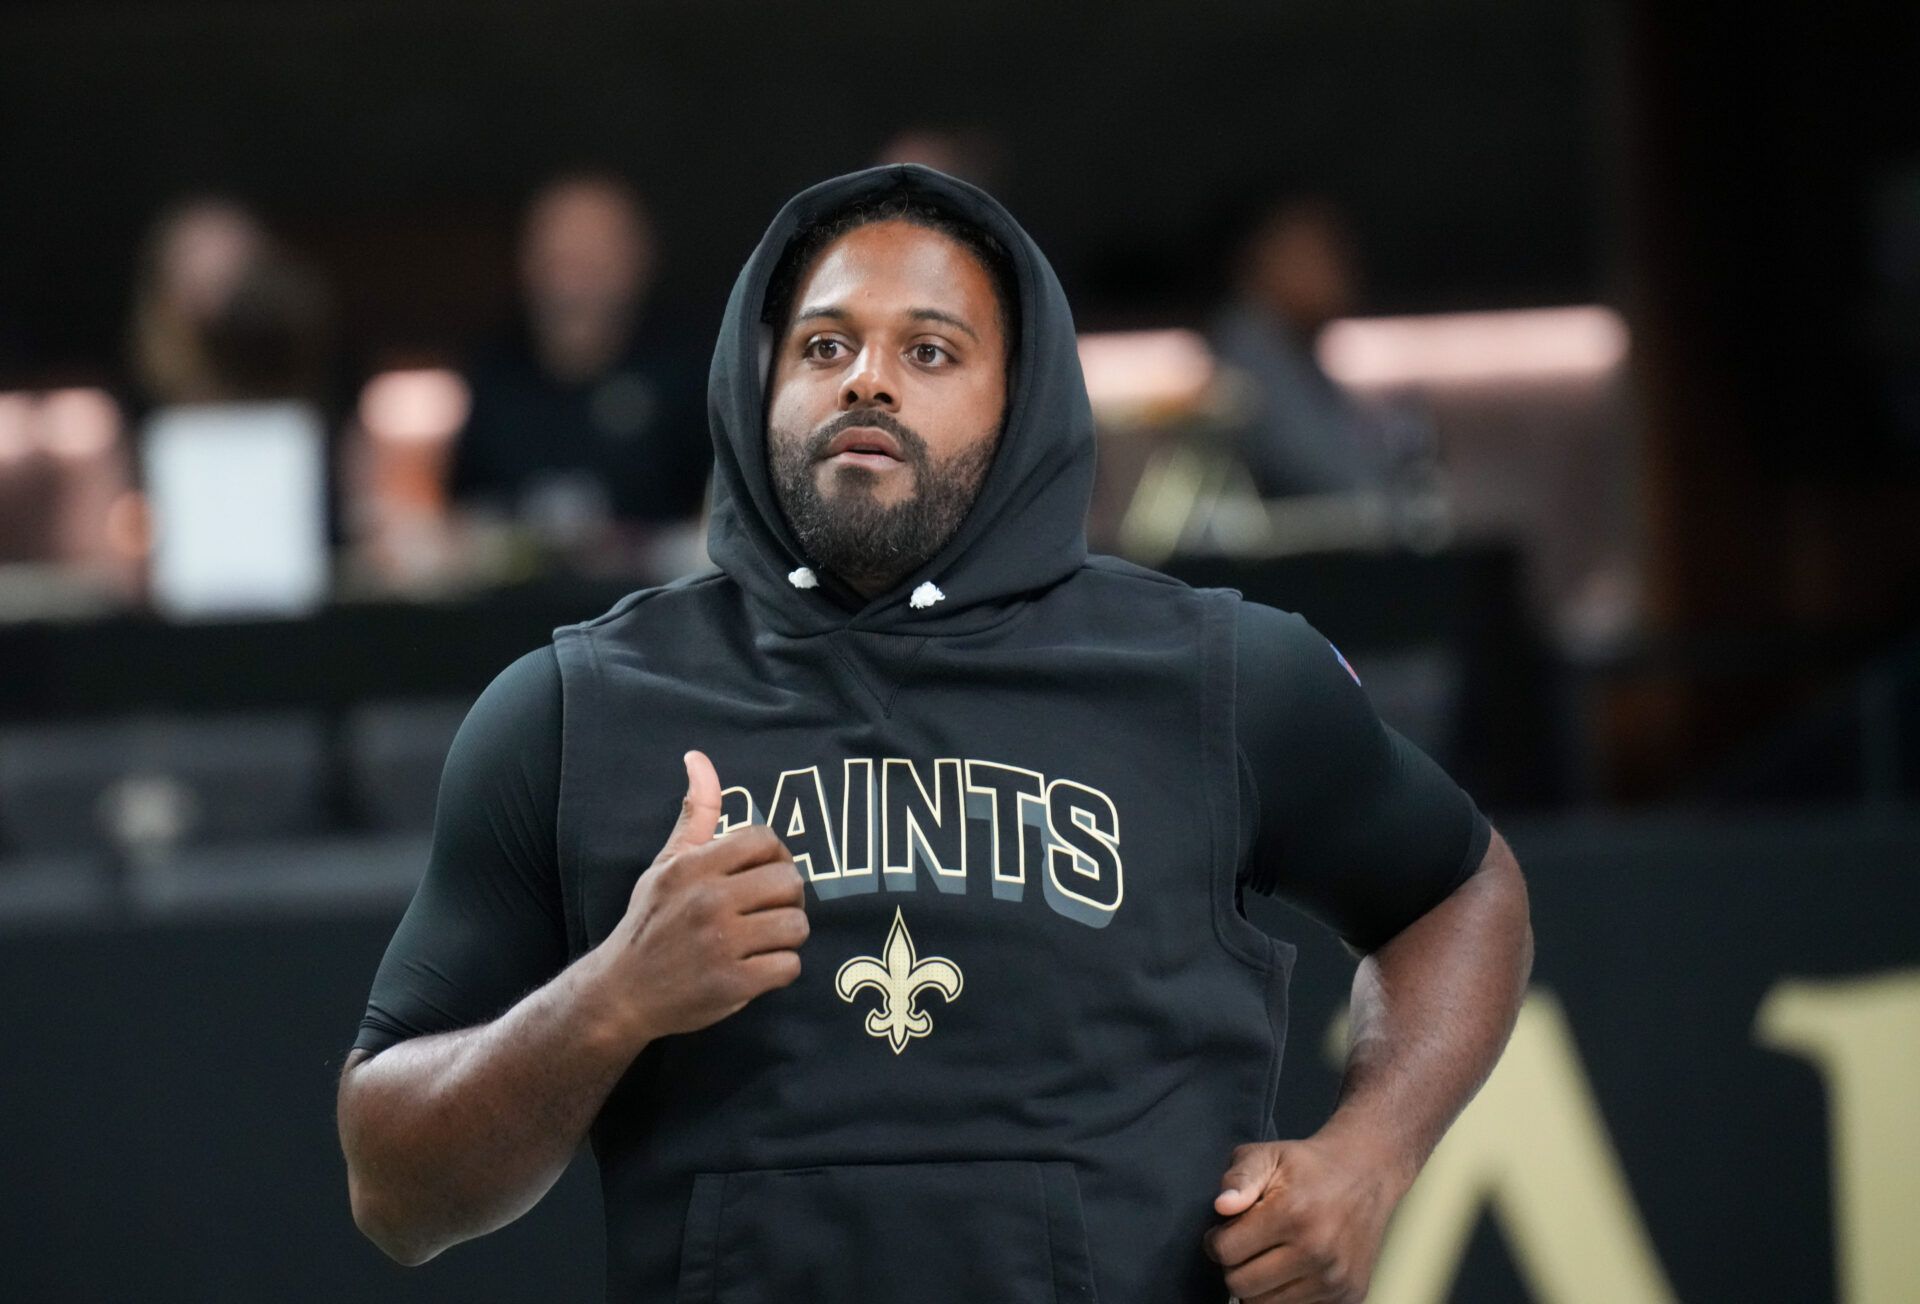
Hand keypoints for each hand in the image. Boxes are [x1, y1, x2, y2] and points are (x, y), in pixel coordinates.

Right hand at [583, 750, 807, 1048]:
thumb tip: (699, 757)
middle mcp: (708, 901)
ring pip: (796, 925)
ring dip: (787, 935)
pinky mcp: (733, 985)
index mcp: (693, 867)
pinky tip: (758, 967)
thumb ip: (695, 814)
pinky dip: (780, 969)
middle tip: (770, 909)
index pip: (765, 840)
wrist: (621, 993)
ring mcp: (721, 944)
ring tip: (764, 938)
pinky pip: (789, 966)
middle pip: (790, 882)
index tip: (763, 874)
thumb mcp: (666, 864)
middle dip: (787, 896)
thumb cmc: (650, 922)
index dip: (774, 856)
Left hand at [1204, 1134, 1405, 1302]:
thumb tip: (1222, 1206)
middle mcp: (1316, 1251)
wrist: (1366, 1174)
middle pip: (1241, 1285)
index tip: (1224, 1232)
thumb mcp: (1267, 1154)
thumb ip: (1239, 1178)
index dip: (1216, 1241)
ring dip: (1259, 1284)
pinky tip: (1292, 1268)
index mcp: (1292, 1213)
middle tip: (1247, 1246)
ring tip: (1269, 1255)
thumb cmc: (1310, 1166)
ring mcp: (1335, 1279)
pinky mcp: (1349, 1295)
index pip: (1226, 1252)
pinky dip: (1286, 1294)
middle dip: (1234, 1266)